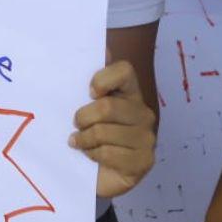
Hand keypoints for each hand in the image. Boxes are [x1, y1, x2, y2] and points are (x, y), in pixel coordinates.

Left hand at [69, 60, 155, 197]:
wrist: (95, 174)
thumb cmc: (90, 133)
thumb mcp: (85, 104)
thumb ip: (89, 78)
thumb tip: (102, 48)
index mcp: (130, 91)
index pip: (124, 70)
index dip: (102, 79)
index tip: (89, 92)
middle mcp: (144, 112)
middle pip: (107, 107)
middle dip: (83, 118)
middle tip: (75, 125)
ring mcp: (147, 138)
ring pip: (104, 133)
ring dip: (84, 140)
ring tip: (79, 143)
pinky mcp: (143, 161)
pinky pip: (109, 154)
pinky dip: (93, 155)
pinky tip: (91, 157)